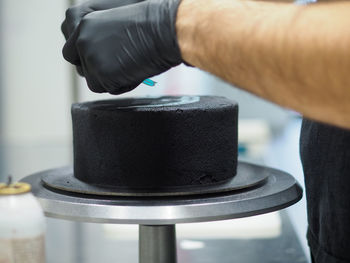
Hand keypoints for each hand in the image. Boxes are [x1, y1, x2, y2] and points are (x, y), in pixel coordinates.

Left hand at [62, 0, 182, 93]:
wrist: (161, 29)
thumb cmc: (150, 26)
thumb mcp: (116, 28)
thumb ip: (101, 42)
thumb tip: (104, 62)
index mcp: (84, 24)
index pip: (72, 50)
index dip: (86, 60)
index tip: (102, 63)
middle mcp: (82, 40)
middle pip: (79, 68)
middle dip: (94, 72)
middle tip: (117, 69)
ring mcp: (90, 57)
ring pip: (94, 82)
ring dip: (111, 80)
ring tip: (131, 65)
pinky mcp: (101, 73)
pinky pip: (109, 89)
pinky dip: (122, 85)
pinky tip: (135, 70)